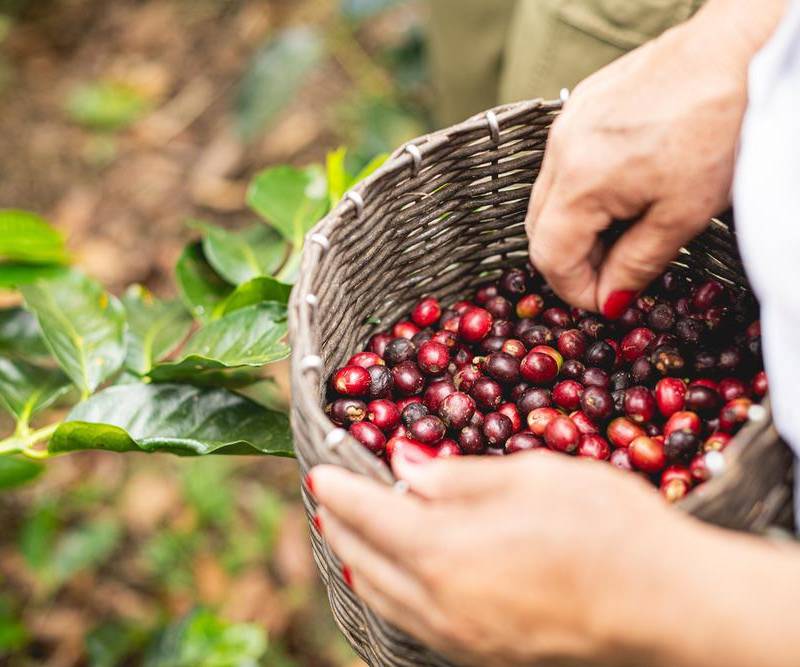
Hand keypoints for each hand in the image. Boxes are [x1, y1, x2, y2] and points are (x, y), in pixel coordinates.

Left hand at [308, 446, 687, 666]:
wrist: (669, 605)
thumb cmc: (607, 527)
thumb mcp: (532, 475)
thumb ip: (457, 475)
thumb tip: (404, 465)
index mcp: (446, 551)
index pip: (368, 514)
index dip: (339, 490)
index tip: (318, 471)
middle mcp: (441, 602)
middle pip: (362, 560)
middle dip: (337, 524)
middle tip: (326, 498)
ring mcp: (460, 637)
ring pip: (381, 597)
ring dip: (355, 560)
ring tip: (345, 533)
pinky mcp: (483, 654)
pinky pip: (411, 620)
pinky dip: (387, 591)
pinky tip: (392, 575)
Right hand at [525, 1, 781, 315]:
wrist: (741, 50)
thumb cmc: (722, 127)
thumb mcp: (683, 215)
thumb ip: (637, 265)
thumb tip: (611, 300)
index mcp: (581, 181)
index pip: (551, 257)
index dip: (577, 290)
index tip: (608, 301)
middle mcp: (561, 149)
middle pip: (539, 228)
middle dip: (573, 260)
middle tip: (616, 272)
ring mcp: (567, 122)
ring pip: (550, 196)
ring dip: (577, 225)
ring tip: (626, 228)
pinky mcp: (582, 104)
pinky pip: (564, 162)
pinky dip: (583, 189)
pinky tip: (624, 188)